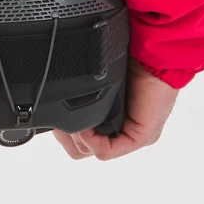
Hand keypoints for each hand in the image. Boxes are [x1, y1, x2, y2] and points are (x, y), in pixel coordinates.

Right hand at [52, 59, 176, 160]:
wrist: (152, 52)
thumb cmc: (128, 57)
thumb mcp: (97, 76)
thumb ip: (80, 91)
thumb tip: (53, 104)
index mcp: (107, 115)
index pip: (77, 137)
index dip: (62, 129)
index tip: (52, 115)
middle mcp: (117, 129)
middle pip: (78, 148)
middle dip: (64, 133)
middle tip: (59, 116)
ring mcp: (129, 136)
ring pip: (88, 150)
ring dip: (75, 136)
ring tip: (72, 117)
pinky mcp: (139, 137)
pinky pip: (105, 151)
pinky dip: (89, 141)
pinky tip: (84, 126)